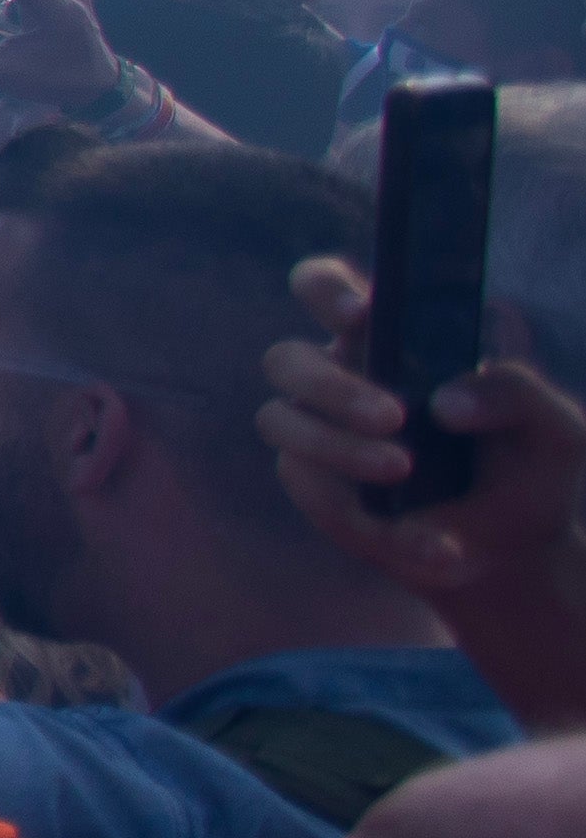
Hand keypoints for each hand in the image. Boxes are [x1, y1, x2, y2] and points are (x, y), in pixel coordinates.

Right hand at [260, 260, 585, 672]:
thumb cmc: (531, 469)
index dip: (327, 289)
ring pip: (280, 422)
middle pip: (286, 360)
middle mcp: (340, 380)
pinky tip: (439, 548)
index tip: (362, 313)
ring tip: (404, 472)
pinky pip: (321, 502)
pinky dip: (382, 528)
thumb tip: (444, 404)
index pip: (324, 287)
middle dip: (332, 386)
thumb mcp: (556, 428)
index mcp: (388, 340)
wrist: (519, 549)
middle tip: (393, 416)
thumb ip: (517, 393)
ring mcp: (319, 438)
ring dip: (339, 448)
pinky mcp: (320, 496)